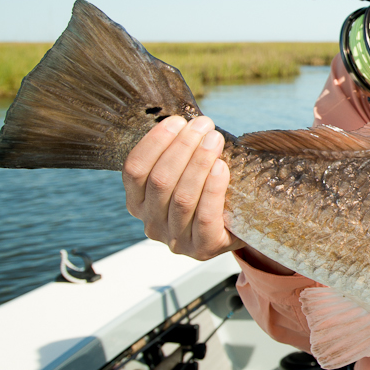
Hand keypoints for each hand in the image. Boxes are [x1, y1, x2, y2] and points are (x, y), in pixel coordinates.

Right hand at [122, 115, 242, 260]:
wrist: (235, 227)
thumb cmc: (206, 193)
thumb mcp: (184, 174)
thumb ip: (179, 153)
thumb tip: (188, 120)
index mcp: (137, 202)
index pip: (134, 170)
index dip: (154, 143)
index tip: (177, 121)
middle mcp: (150, 223)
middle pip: (160, 180)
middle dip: (182, 147)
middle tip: (204, 125)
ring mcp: (175, 239)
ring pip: (181, 197)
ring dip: (199, 163)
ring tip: (215, 140)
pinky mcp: (202, 249)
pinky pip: (204, 217)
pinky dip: (212, 189)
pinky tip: (221, 167)